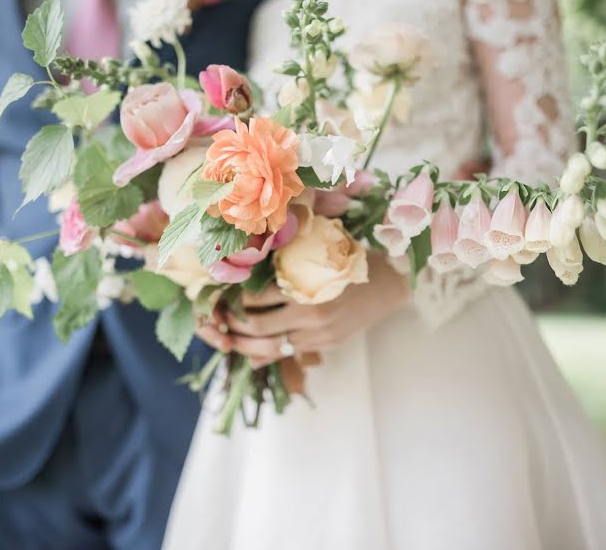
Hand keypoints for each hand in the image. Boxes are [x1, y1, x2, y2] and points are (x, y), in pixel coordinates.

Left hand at [214, 252, 409, 366]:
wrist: (387, 283)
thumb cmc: (347, 258)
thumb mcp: (315, 252)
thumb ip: (282, 261)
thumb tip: (244, 275)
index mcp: (308, 285)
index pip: (258, 298)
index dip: (234, 299)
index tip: (220, 294)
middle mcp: (313, 313)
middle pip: (259, 326)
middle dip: (233, 325)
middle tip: (218, 318)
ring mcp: (320, 334)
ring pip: (270, 347)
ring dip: (245, 345)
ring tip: (229, 338)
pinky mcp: (325, 345)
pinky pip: (288, 353)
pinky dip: (267, 352)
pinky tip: (253, 348)